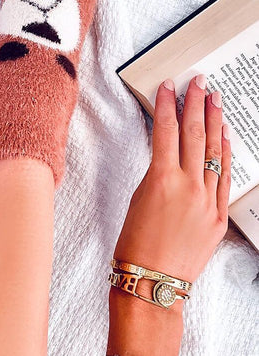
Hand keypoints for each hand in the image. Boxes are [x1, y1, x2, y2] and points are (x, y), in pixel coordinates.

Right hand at [114, 75, 230, 281]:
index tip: (169, 86)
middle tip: (199, 82)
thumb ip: (158, 172)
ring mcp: (208, 201)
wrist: (152, 280)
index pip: (166, 131)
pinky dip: (226, 154)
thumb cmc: (135, 241)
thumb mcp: (139, 197)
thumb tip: (170, 154)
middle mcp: (189, 186)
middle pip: (194, 135)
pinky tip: (226, 136)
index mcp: (161, 180)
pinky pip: (224, 177)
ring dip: (215, 123)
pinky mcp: (219, 216)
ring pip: (214, 153)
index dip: (167, 105)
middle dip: (196, 104)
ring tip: (215, 99)